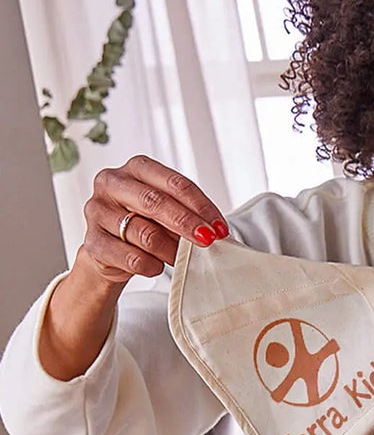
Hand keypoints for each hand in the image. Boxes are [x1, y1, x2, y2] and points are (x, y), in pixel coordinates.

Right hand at [40, 156, 227, 380]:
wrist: (110, 251)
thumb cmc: (146, 224)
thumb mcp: (167, 213)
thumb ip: (186, 214)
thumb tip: (214, 231)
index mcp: (136, 168)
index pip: (174, 183)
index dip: (201, 206)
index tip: (220, 228)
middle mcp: (112, 183)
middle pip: (155, 202)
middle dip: (187, 224)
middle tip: (208, 241)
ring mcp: (97, 210)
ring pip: (143, 233)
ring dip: (170, 250)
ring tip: (180, 258)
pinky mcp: (92, 241)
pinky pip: (130, 257)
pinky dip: (150, 265)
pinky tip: (157, 266)